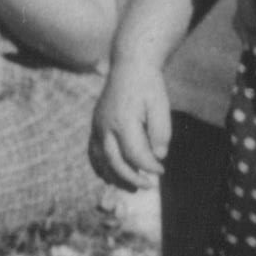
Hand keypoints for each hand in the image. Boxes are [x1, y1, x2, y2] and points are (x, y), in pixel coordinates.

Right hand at [88, 64, 171, 190]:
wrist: (129, 67)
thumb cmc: (148, 87)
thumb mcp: (160, 106)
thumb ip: (160, 131)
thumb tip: (158, 156)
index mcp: (122, 120)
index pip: (134, 154)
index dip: (149, 166)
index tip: (161, 170)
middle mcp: (105, 126)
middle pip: (115, 161)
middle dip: (132, 178)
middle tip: (149, 186)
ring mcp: (97, 127)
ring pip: (101, 160)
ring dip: (115, 177)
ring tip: (131, 188)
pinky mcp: (95, 127)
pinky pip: (93, 153)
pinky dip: (101, 168)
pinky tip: (112, 176)